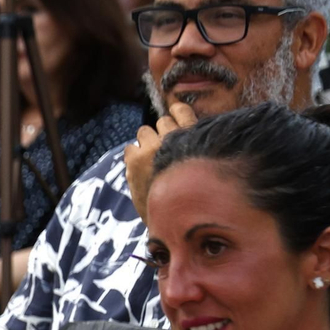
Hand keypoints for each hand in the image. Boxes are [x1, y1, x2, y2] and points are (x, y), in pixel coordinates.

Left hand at [124, 102, 197, 224]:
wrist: (174, 218)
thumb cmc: (190, 195)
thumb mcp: (199, 165)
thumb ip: (192, 147)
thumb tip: (181, 131)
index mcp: (194, 137)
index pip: (181, 110)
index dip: (176, 113)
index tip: (175, 116)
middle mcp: (174, 138)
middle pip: (162, 121)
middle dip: (161, 133)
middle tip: (164, 151)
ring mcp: (153, 147)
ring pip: (144, 131)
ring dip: (146, 142)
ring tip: (151, 161)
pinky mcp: (136, 159)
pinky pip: (130, 148)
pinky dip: (133, 157)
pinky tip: (140, 169)